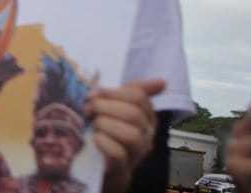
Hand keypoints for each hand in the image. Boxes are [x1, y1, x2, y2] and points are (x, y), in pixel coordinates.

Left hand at [85, 78, 165, 192]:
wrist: (102, 165)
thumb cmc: (109, 130)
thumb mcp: (119, 106)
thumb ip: (134, 91)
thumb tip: (162, 82)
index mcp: (147, 116)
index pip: (138, 97)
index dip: (112, 92)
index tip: (92, 94)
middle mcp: (147, 135)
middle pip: (133, 114)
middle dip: (104, 107)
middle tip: (88, 109)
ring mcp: (137, 153)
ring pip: (130, 135)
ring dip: (104, 124)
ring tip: (93, 125)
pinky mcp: (123, 168)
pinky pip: (117, 153)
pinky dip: (103, 142)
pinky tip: (95, 138)